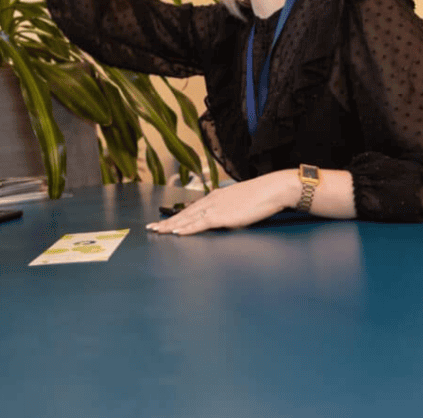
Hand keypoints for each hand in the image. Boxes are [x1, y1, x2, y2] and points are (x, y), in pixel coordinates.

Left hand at [146, 171, 295, 234]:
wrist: (271, 189)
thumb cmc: (260, 196)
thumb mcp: (239, 202)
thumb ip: (228, 209)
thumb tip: (224, 216)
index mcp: (215, 197)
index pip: (190, 209)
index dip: (175, 216)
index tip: (163, 221)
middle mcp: (211, 201)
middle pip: (184, 214)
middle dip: (166, 222)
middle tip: (151, 228)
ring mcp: (215, 208)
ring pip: (188, 219)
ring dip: (171, 226)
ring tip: (157, 231)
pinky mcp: (222, 216)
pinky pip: (200, 224)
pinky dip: (187, 228)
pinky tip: (177, 232)